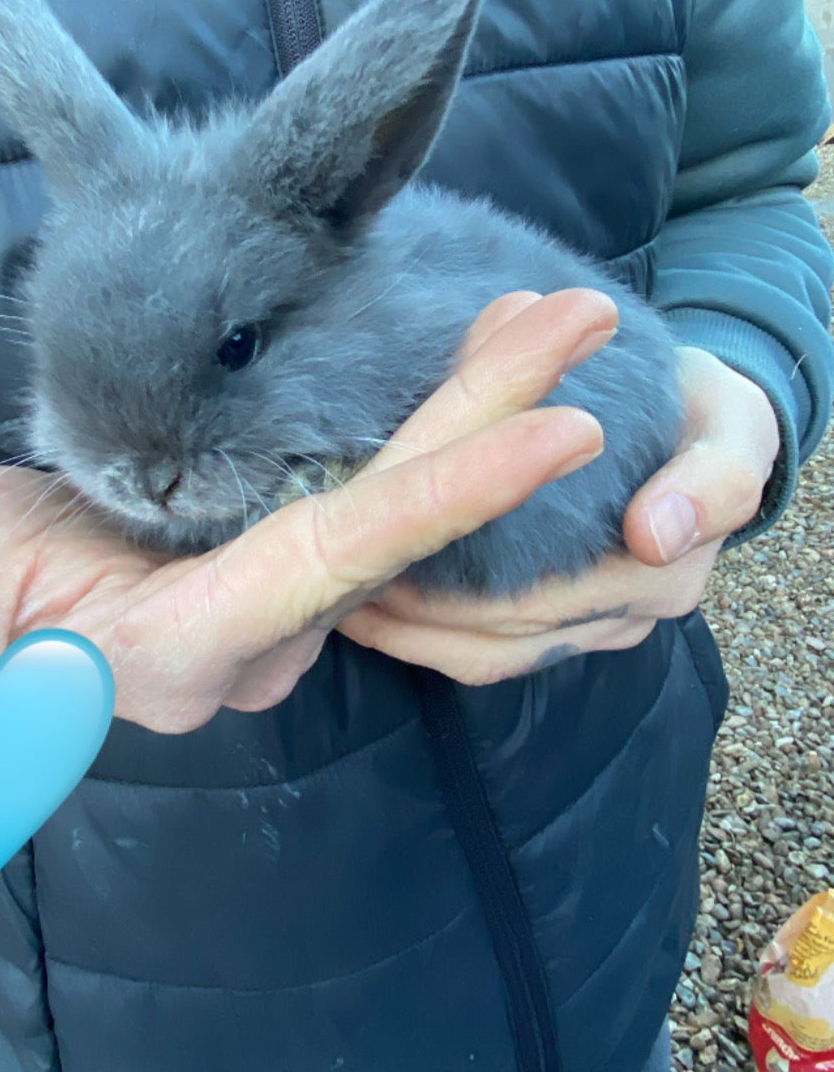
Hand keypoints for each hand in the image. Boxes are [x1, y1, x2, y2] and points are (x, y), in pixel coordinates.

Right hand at [0, 288, 615, 850]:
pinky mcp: (276, 548)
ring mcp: (277, 589)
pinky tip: (487, 345)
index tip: (556, 434)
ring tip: (566, 308)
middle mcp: (263, 624)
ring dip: (485, 397)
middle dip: (500, 413)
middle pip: (403, 513)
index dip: (441, 500)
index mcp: (190, 642)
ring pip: (404, 487)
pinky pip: (378, 477)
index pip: (333, 561)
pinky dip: (438, 411)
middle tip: (592, 316)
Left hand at [336, 319, 780, 685]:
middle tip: (338, 575)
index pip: (560, 592)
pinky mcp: (561, 629)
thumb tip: (656, 535)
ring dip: (413, 630)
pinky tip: (368, 607)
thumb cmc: (706, 417)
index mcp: (668, 571)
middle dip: (421, 608)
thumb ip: (711, 478)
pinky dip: (427, 636)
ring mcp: (593, 628)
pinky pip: (488, 654)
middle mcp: (630, 615)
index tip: (394, 568)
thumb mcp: (732, 427)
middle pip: (508, 627)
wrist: (699, 424)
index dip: (472, 591)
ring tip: (341, 597)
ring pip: (490, 651)